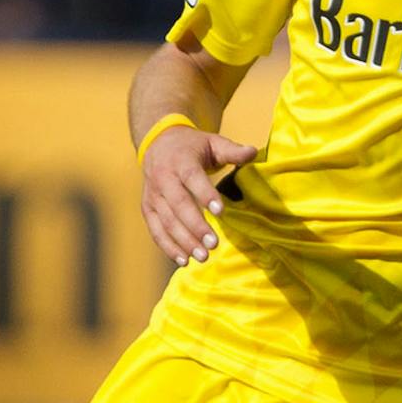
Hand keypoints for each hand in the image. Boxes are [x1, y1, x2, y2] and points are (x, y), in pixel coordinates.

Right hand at [140, 126, 256, 265]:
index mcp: (181, 161)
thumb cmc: (192, 146)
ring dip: (183, 241)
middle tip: (214, 244)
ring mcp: (153, 195)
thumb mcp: (212, 142)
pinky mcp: (148, 208)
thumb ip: (232, 150)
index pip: (192, 178)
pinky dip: (168, 246)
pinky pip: (155, 229)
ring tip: (203, 256)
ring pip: (166, 221)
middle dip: (196, 226)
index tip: (221, 212)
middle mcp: (163, 178)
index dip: (205, 194)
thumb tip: (253, 152)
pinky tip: (184, 260)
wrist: (158, 144)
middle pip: (178, 204)